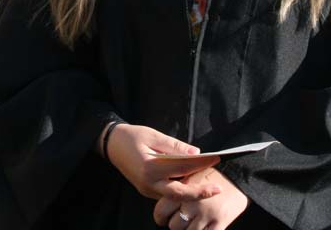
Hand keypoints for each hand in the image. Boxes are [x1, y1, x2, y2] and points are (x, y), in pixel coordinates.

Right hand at [106, 123, 222, 201]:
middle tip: (218, 189)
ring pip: (174, 196)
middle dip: (200, 193)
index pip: (182, 168)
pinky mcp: (146, 190)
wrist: (111, 144)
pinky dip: (181, 190)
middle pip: (180, 193)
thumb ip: (175, 146)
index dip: (201, 164)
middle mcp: (149, 183)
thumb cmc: (133, 136)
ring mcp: (147, 189)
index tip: (216, 158)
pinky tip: (191, 183)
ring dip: (191, 192)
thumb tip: (197, 153)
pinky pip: (167, 194)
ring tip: (209, 186)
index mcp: (150, 168)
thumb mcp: (154, 136)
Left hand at [153, 168, 248, 229]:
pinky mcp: (219, 224)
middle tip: (181, 219)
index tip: (163, 218)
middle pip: (173, 225)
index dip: (160, 217)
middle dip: (176, 224)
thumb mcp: (193, 175)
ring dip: (189, 229)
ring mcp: (206, 215)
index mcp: (184, 189)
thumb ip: (178, 188)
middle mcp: (193, 203)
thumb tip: (162, 199)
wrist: (240, 175)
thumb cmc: (214, 174)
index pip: (161, 210)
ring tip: (194, 221)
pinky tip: (204, 226)